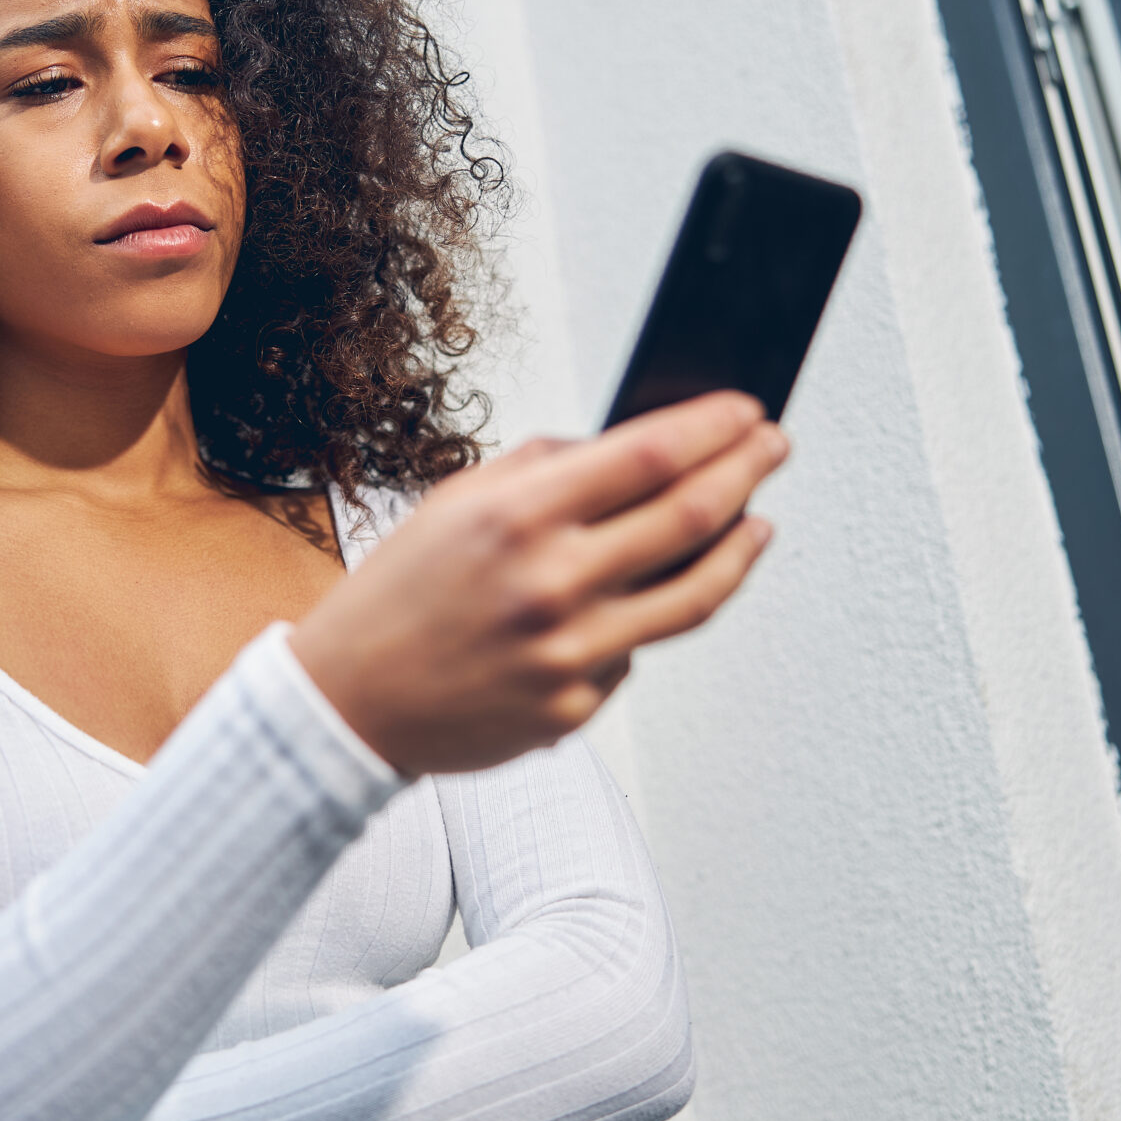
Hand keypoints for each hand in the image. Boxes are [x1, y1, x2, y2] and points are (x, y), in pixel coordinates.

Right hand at [292, 392, 786, 773]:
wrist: (349, 704)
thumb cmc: (396, 598)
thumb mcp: (454, 503)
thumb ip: (542, 469)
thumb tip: (624, 448)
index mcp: (519, 518)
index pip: (649, 456)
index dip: (712, 428)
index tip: (745, 413)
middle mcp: (552, 584)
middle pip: (692, 517)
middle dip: (747, 470)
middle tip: (772, 447)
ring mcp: (571, 653)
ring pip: (693, 596)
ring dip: (740, 551)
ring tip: (758, 524)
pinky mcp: (577, 707)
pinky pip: (635, 652)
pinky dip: (642, 619)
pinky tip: (635, 600)